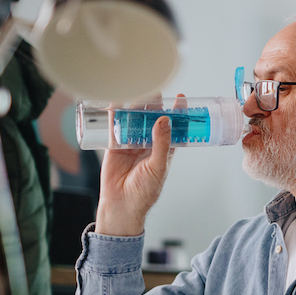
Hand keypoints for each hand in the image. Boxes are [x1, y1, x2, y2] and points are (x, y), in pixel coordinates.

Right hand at [95, 97, 177, 236]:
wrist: (122, 204)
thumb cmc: (145, 191)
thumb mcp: (158, 166)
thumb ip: (162, 144)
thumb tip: (165, 121)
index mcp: (164, 149)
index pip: (173, 126)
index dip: (177, 112)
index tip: (180, 97)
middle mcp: (149, 143)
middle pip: (152, 119)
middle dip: (154, 104)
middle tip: (155, 90)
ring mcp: (131, 143)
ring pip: (134, 120)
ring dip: (135, 106)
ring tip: (137, 91)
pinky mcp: (115, 145)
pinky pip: (115, 126)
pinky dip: (115, 113)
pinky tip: (116, 101)